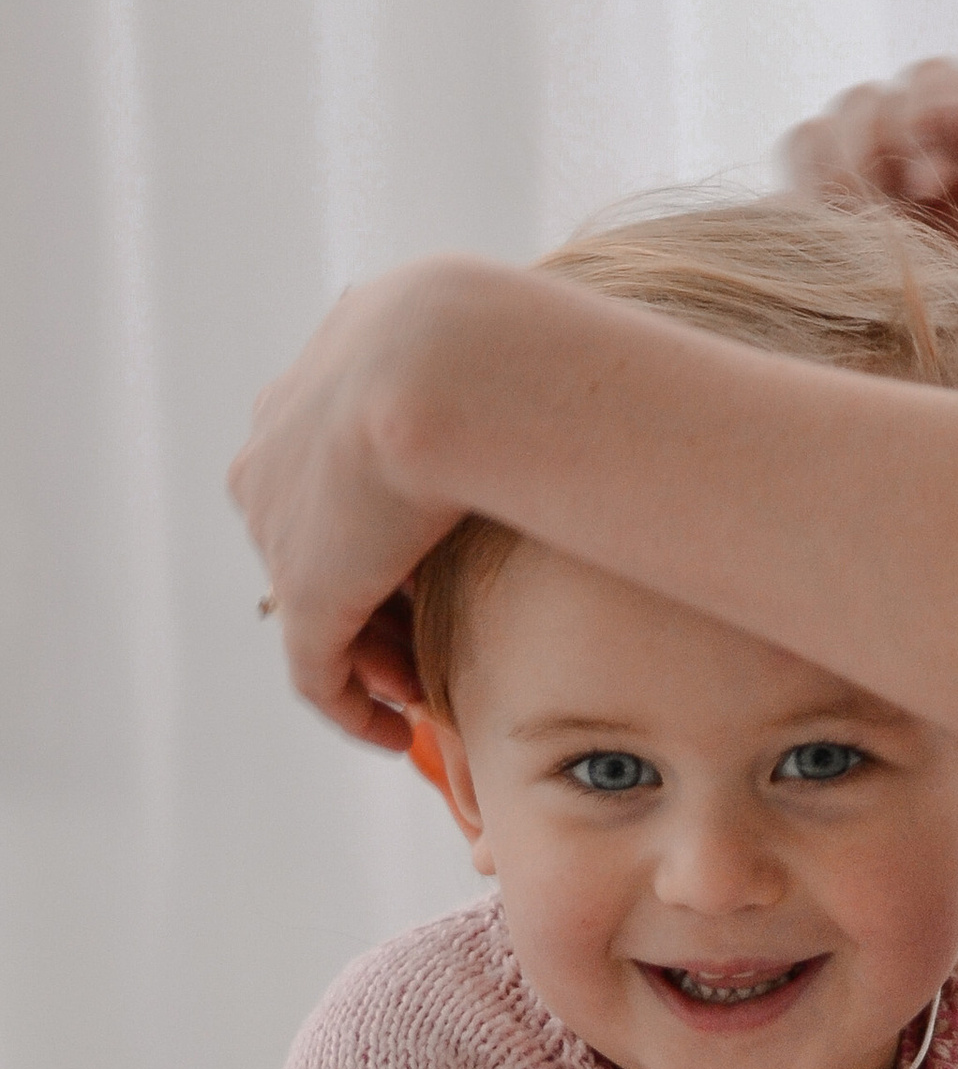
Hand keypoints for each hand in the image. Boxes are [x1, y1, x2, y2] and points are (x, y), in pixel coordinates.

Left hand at [227, 259, 502, 748]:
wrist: (451, 363)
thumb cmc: (502, 339)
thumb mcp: (487, 337)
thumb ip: (498, 372)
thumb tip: (569, 381)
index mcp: (314, 379)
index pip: (330, 463)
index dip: (381, 517)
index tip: (434, 555)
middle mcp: (277, 448)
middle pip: (318, 536)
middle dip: (372, 589)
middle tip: (432, 629)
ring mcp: (282, 524)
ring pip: (318, 602)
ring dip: (372, 649)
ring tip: (429, 681)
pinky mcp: (307, 591)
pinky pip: (315, 671)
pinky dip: (351, 707)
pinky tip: (395, 731)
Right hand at [780, 63, 957, 427]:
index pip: (942, 85)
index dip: (928, 109)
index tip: (938, 180)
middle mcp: (929, 189)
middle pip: (870, 103)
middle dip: (876, 136)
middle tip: (907, 205)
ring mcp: (875, 229)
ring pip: (815, 142)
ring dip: (831, 169)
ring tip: (869, 233)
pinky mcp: (829, 276)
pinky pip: (786, 211)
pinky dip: (800, 215)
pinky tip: (839, 266)